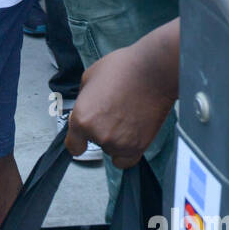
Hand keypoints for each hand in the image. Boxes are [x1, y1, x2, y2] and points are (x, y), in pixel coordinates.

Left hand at [66, 36, 177, 168]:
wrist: (154, 71)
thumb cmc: (125, 69)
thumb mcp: (89, 77)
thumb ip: (83, 100)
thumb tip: (85, 108)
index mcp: (82, 118)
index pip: (73, 145)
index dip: (78, 141)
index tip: (82, 140)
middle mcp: (98, 134)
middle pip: (95, 144)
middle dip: (101, 130)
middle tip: (113, 112)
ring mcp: (118, 142)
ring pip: (111, 150)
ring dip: (117, 138)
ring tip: (127, 116)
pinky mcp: (137, 146)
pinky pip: (126, 160)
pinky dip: (127, 151)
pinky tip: (131, 135)